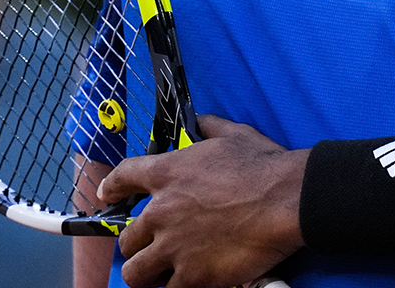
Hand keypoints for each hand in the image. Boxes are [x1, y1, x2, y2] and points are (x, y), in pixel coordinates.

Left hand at [99, 115, 309, 287]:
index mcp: (168, 174)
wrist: (288, 200)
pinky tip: (189, 282)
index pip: (122, 178)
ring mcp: (173, 247)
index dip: (111, 189)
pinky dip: (177, 287)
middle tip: (155, 247)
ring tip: (159, 274)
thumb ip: (209, 128)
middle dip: (139, 244)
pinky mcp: (192, 275)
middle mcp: (161, 212)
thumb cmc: (265, 167)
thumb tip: (201, 122)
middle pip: (126, 239)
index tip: (107, 196)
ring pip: (135, 273)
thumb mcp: (234, 135)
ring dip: (146, 273)